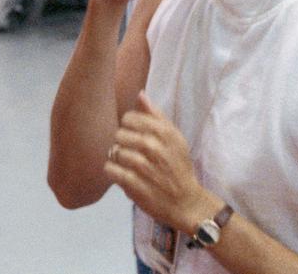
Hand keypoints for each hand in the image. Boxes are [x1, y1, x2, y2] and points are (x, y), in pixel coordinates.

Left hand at [105, 91, 212, 233]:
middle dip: (122, 143)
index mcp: (164, 132)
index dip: (128, 126)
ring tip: (127, 164)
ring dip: (117, 158)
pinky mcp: (134, 185)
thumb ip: (156, 116)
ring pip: (114, 151)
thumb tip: (140, 94)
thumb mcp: (175, 138)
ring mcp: (143, 167)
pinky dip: (112, 171)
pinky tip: (121, 174)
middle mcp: (154, 147)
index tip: (134, 135)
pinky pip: (110, 169)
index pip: (129, 118)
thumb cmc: (178, 167)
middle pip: (119, 134)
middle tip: (131, 152)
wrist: (187, 203)